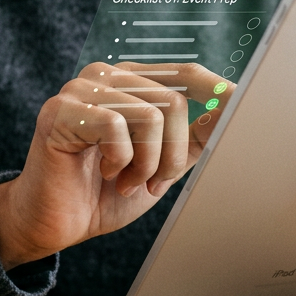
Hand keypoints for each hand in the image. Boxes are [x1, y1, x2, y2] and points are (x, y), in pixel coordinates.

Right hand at [0, 62, 234, 269]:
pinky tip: (106, 172)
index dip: (217, 93)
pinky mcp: (62, 109)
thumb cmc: (107, 192)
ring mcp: (81, 88)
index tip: (238, 112)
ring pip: (150, 115)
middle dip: (171, 155)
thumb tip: (233, 106)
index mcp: (132, 80)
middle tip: (150, 182)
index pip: (187, 73)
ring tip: (126, 180)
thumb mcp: (163, 162)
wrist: (57, 223)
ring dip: (146, 163)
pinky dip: (120, 161)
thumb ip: (194, 135)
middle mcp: (107, 74)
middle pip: (175, 100)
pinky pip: (116, 126)